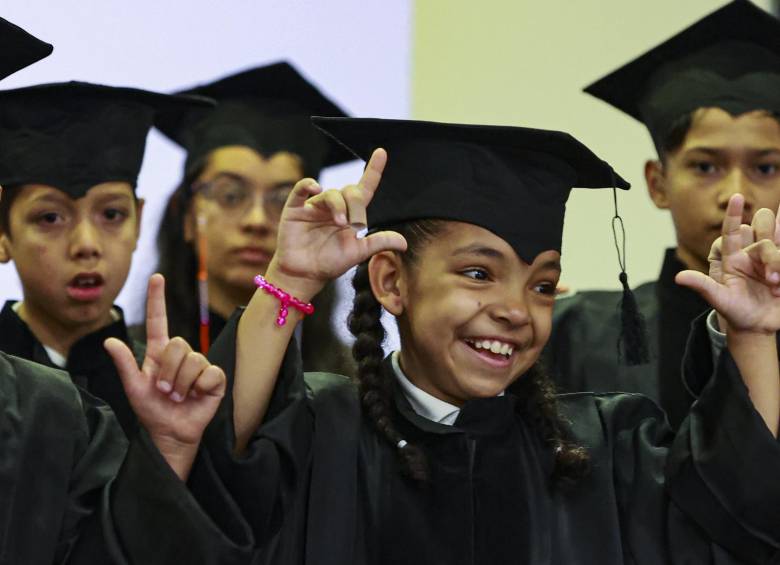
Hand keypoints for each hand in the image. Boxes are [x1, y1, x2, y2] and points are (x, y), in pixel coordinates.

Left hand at [104, 274, 225, 478]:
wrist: (171, 433)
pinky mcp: (215, 378)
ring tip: (177, 396)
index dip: (157, 299)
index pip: (159, 320)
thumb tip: (108, 341)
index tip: (157, 277)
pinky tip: (196, 396)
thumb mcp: (133, 388)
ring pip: (192, 360)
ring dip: (181, 383)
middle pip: (178, 344)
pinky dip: (198, 387)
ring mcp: (200, 365)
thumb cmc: (151, 411)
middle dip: (168, 370)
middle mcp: (181, 355)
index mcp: (159, 353)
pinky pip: (208, 373)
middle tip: (164, 390)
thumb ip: (124, 364)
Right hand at [267, 148, 406, 299]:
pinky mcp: (295, 209)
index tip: (381, 152)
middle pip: (350, 191)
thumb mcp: (358, 253)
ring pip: (331, 193)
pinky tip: (316, 188)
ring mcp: (314, 206)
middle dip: (356, 206)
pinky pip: (301, 189)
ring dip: (339, 206)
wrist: (304, 275)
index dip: (373, 170)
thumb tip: (405, 243)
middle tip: (355, 225)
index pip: (364, 188)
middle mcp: (333, 207)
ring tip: (340, 222)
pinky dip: (308, 185)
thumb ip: (379, 243)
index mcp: (350, 214)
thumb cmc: (329, 263)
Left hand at [676, 195, 779, 333]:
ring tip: (774, 283)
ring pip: (778, 240)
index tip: (736, 196)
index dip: (732, 214)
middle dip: (768, 251)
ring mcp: (773, 258)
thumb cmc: (736, 311)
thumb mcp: (720, 300)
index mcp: (733, 258)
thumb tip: (679, 277)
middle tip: (769, 278)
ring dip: (777, 260)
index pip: (732, 232)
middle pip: (762, 234)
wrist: (758, 325)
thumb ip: (703, 286)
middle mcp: (753, 253)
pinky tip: (779, 289)